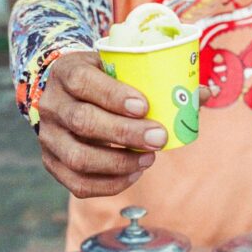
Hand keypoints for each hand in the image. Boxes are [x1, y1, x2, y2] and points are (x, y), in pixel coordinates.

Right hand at [37, 52, 208, 198]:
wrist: (64, 92)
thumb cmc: (101, 78)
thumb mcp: (120, 66)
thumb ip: (158, 78)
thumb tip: (204, 93)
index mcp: (67, 71)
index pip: (84, 82)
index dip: (114, 96)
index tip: (145, 106)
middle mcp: (51, 104)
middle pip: (83, 121)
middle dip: (124, 133)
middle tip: (159, 138)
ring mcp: (48, 136)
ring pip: (78, 157)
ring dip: (119, 162)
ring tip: (149, 159)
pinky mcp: (51, 163)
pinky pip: (77, 183)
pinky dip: (109, 184)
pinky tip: (133, 174)